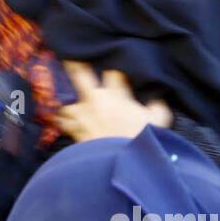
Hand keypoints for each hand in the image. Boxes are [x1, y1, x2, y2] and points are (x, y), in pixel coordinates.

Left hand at [54, 61, 171, 142]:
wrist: (125, 161)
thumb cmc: (143, 138)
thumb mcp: (158, 119)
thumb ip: (156, 106)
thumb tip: (157, 99)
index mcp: (117, 95)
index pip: (112, 73)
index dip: (112, 69)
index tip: (111, 68)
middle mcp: (97, 101)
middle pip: (81, 77)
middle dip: (74, 67)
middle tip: (68, 59)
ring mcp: (84, 117)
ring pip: (67, 104)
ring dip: (67, 105)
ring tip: (64, 102)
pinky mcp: (77, 132)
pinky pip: (65, 125)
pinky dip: (63, 123)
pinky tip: (61, 121)